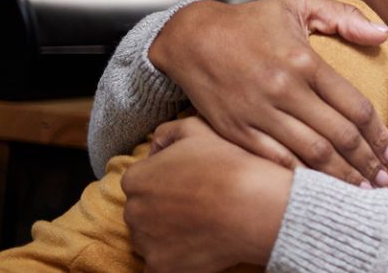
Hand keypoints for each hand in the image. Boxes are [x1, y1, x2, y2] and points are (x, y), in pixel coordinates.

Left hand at [121, 117, 292, 271]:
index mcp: (137, 178)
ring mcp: (146, 242)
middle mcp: (133, 211)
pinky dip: (177, 258)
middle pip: (143, 212)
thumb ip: (168, 132)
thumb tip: (155, 145)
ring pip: (150, 239)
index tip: (191, 185)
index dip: (167, 183)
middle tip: (198, 206)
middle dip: (163, 210)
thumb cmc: (229, 164)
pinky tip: (201, 246)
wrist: (254, 205)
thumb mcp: (198, 129)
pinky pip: (161, 265)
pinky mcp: (161, 267)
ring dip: (168, 235)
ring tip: (202, 226)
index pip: (141, 182)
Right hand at [149, 0, 387, 185]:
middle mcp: (284, 90)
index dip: (378, 133)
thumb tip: (385, 35)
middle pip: (338, 136)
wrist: (190, 38)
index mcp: (305, 62)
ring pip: (311, 154)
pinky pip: (277, 161)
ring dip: (341, 175)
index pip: (354, 106)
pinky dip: (302, 177)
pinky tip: (320, 187)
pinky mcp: (236, 131)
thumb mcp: (298, 5)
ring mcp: (259, 113)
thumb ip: (346, 17)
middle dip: (366, 161)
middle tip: (384, 178)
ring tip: (361, 188)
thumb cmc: (249, 21)